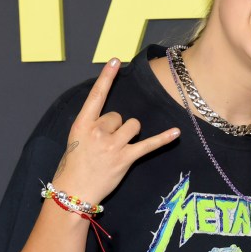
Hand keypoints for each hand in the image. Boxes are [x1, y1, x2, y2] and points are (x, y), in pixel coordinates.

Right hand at [52, 58, 179, 204]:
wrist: (75, 191)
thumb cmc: (74, 166)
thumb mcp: (76, 140)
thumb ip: (92, 126)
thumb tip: (110, 120)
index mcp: (83, 123)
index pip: (97, 95)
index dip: (107, 77)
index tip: (115, 61)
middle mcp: (98, 131)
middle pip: (119, 115)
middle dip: (117, 127)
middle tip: (106, 145)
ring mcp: (113, 145)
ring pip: (133, 126)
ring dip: (131, 134)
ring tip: (119, 148)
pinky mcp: (126, 158)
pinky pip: (148, 145)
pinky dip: (163, 139)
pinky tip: (176, 133)